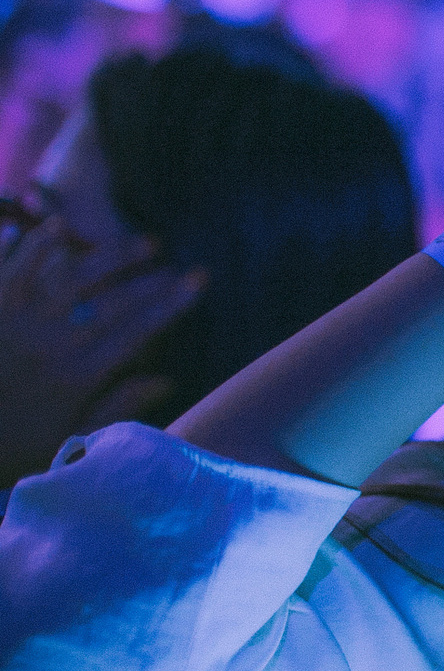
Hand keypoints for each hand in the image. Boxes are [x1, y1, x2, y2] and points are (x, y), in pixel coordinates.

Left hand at [0, 214, 206, 484]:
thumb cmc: (9, 445)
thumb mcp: (67, 441)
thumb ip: (114, 410)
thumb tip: (164, 380)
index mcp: (74, 377)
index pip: (136, 333)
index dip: (170, 305)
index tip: (197, 282)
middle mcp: (49, 345)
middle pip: (111, 304)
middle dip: (149, 280)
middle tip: (177, 261)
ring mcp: (14, 323)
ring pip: (68, 280)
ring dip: (105, 257)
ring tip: (138, 241)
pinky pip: (8, 271)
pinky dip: (24, 247)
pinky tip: (46, 225)